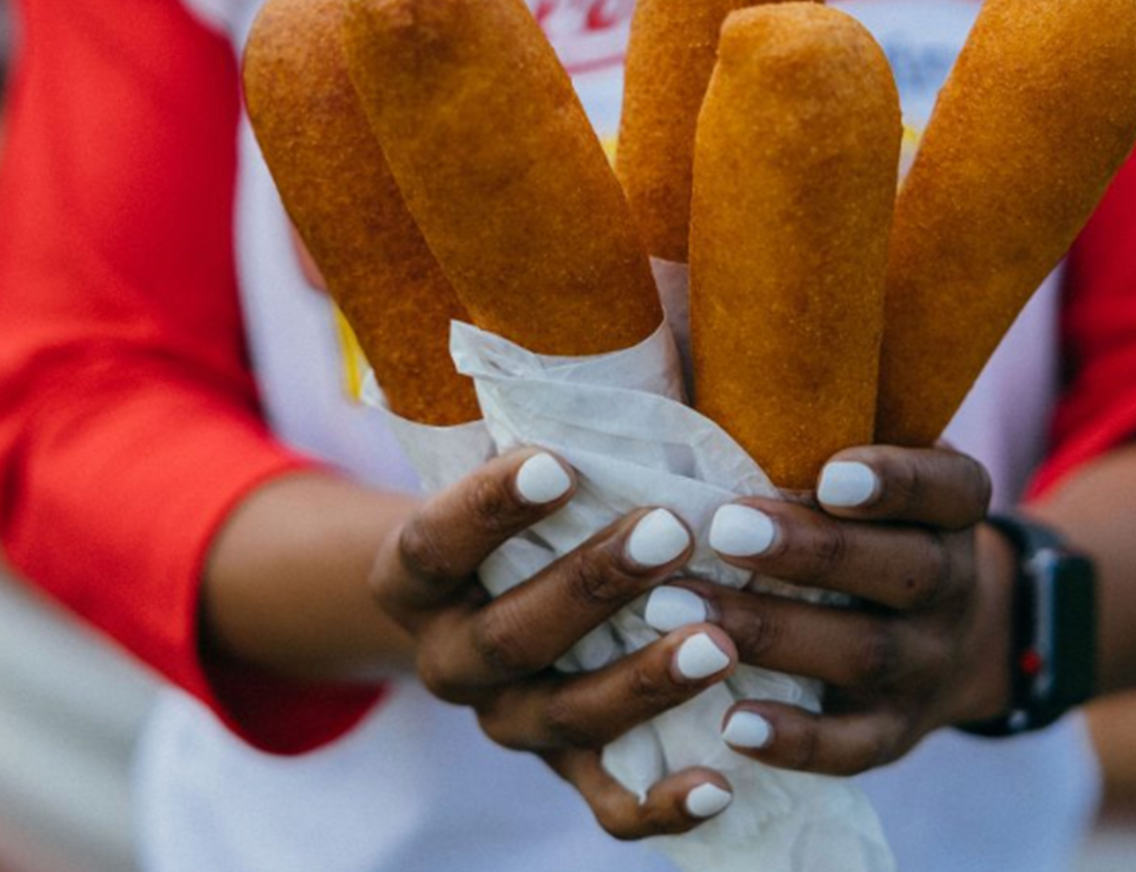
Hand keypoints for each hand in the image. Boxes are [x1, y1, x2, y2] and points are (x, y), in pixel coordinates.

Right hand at [369, 447, 742, 837]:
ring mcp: (510, 724)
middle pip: (512, 635)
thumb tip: (636, 326)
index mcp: (414, 580)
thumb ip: (546, 424)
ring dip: (644, 680)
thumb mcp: (509, 470)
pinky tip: (722, 781)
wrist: (487, 609)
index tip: (561, 460)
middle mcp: (451, 661)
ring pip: (568, 717)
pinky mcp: (570, 773)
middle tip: (671, 531)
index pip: (437, 543)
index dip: (491, 508)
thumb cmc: (527, 510)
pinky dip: (664, 805)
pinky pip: (609, 808)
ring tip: (717, 642)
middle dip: (593, 584)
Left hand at [646, 446, 1014, 774]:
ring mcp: (927, 664)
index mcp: (953, 507)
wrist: (955, 634)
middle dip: (808, 552)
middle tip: (723, 530)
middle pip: (898, 569)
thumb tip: (687, 335)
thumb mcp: (866, 463)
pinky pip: (853, 747)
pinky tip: (731, 724)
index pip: (945, 487)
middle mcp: (952, 584)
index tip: (830, 474)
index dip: (895, 481)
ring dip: (770, 632)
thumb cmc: (865, 519)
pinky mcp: (895, 732)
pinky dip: (796, 740)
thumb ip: (807, 418)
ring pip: (861, 653)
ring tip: (678, 609)